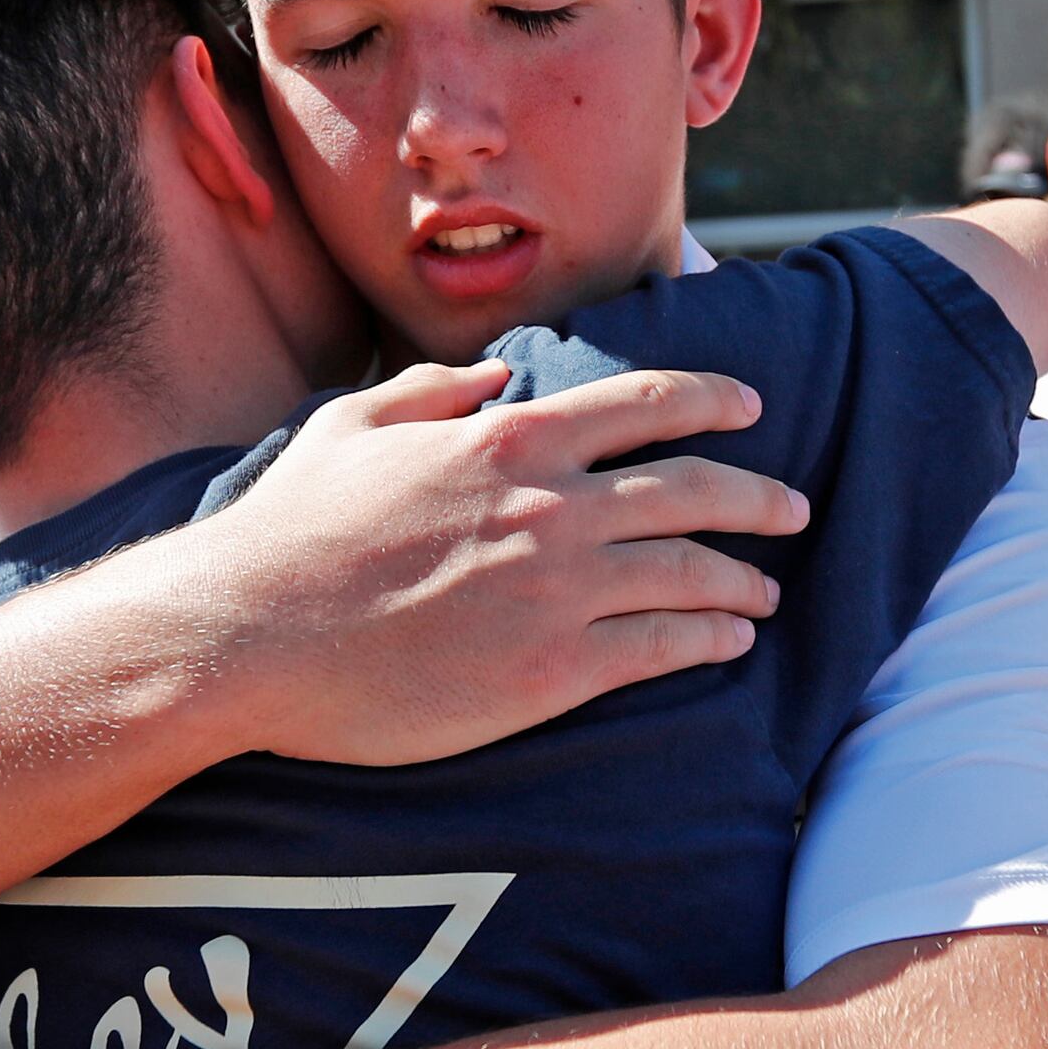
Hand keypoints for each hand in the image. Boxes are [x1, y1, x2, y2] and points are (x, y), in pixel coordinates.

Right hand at [178, 362, 808, 768]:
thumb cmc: (291, 530)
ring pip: (691, 571)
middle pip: (695, 488)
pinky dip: (710, 636)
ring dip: (744, 577)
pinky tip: (729, 637)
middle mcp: (552, 505)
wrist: (253, 633)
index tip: (751, 405)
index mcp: (510, 439)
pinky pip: (663, 647)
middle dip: (759, 496)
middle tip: (794, 507)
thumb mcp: (352, 425)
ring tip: (767, 588)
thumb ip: (433, 393)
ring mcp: (560, 588)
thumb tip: (496, 381)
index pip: (645, 405)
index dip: (712, 400)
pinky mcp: (555, 668)